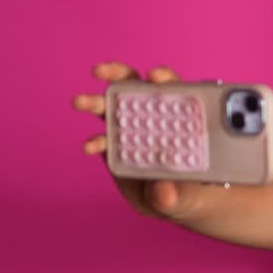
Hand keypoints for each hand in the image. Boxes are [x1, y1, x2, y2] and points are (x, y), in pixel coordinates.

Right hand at [73, 62, 208, 219]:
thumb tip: (165, 193)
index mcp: (181, 115)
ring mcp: (133, 130)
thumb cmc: (193, 188)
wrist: (176, 201)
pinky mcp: (116, 148)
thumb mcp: (192, 193)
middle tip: (99, 71)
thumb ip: (180, 192)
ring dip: (94, 102)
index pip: (174, 88)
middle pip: (136, 85)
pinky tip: (90, 147)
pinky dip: (96, 141)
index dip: (164, 78)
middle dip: (117, 74)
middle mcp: (154, 116)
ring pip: (112, 107)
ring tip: (79, 102)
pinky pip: (103, 140)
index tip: (155, 77)